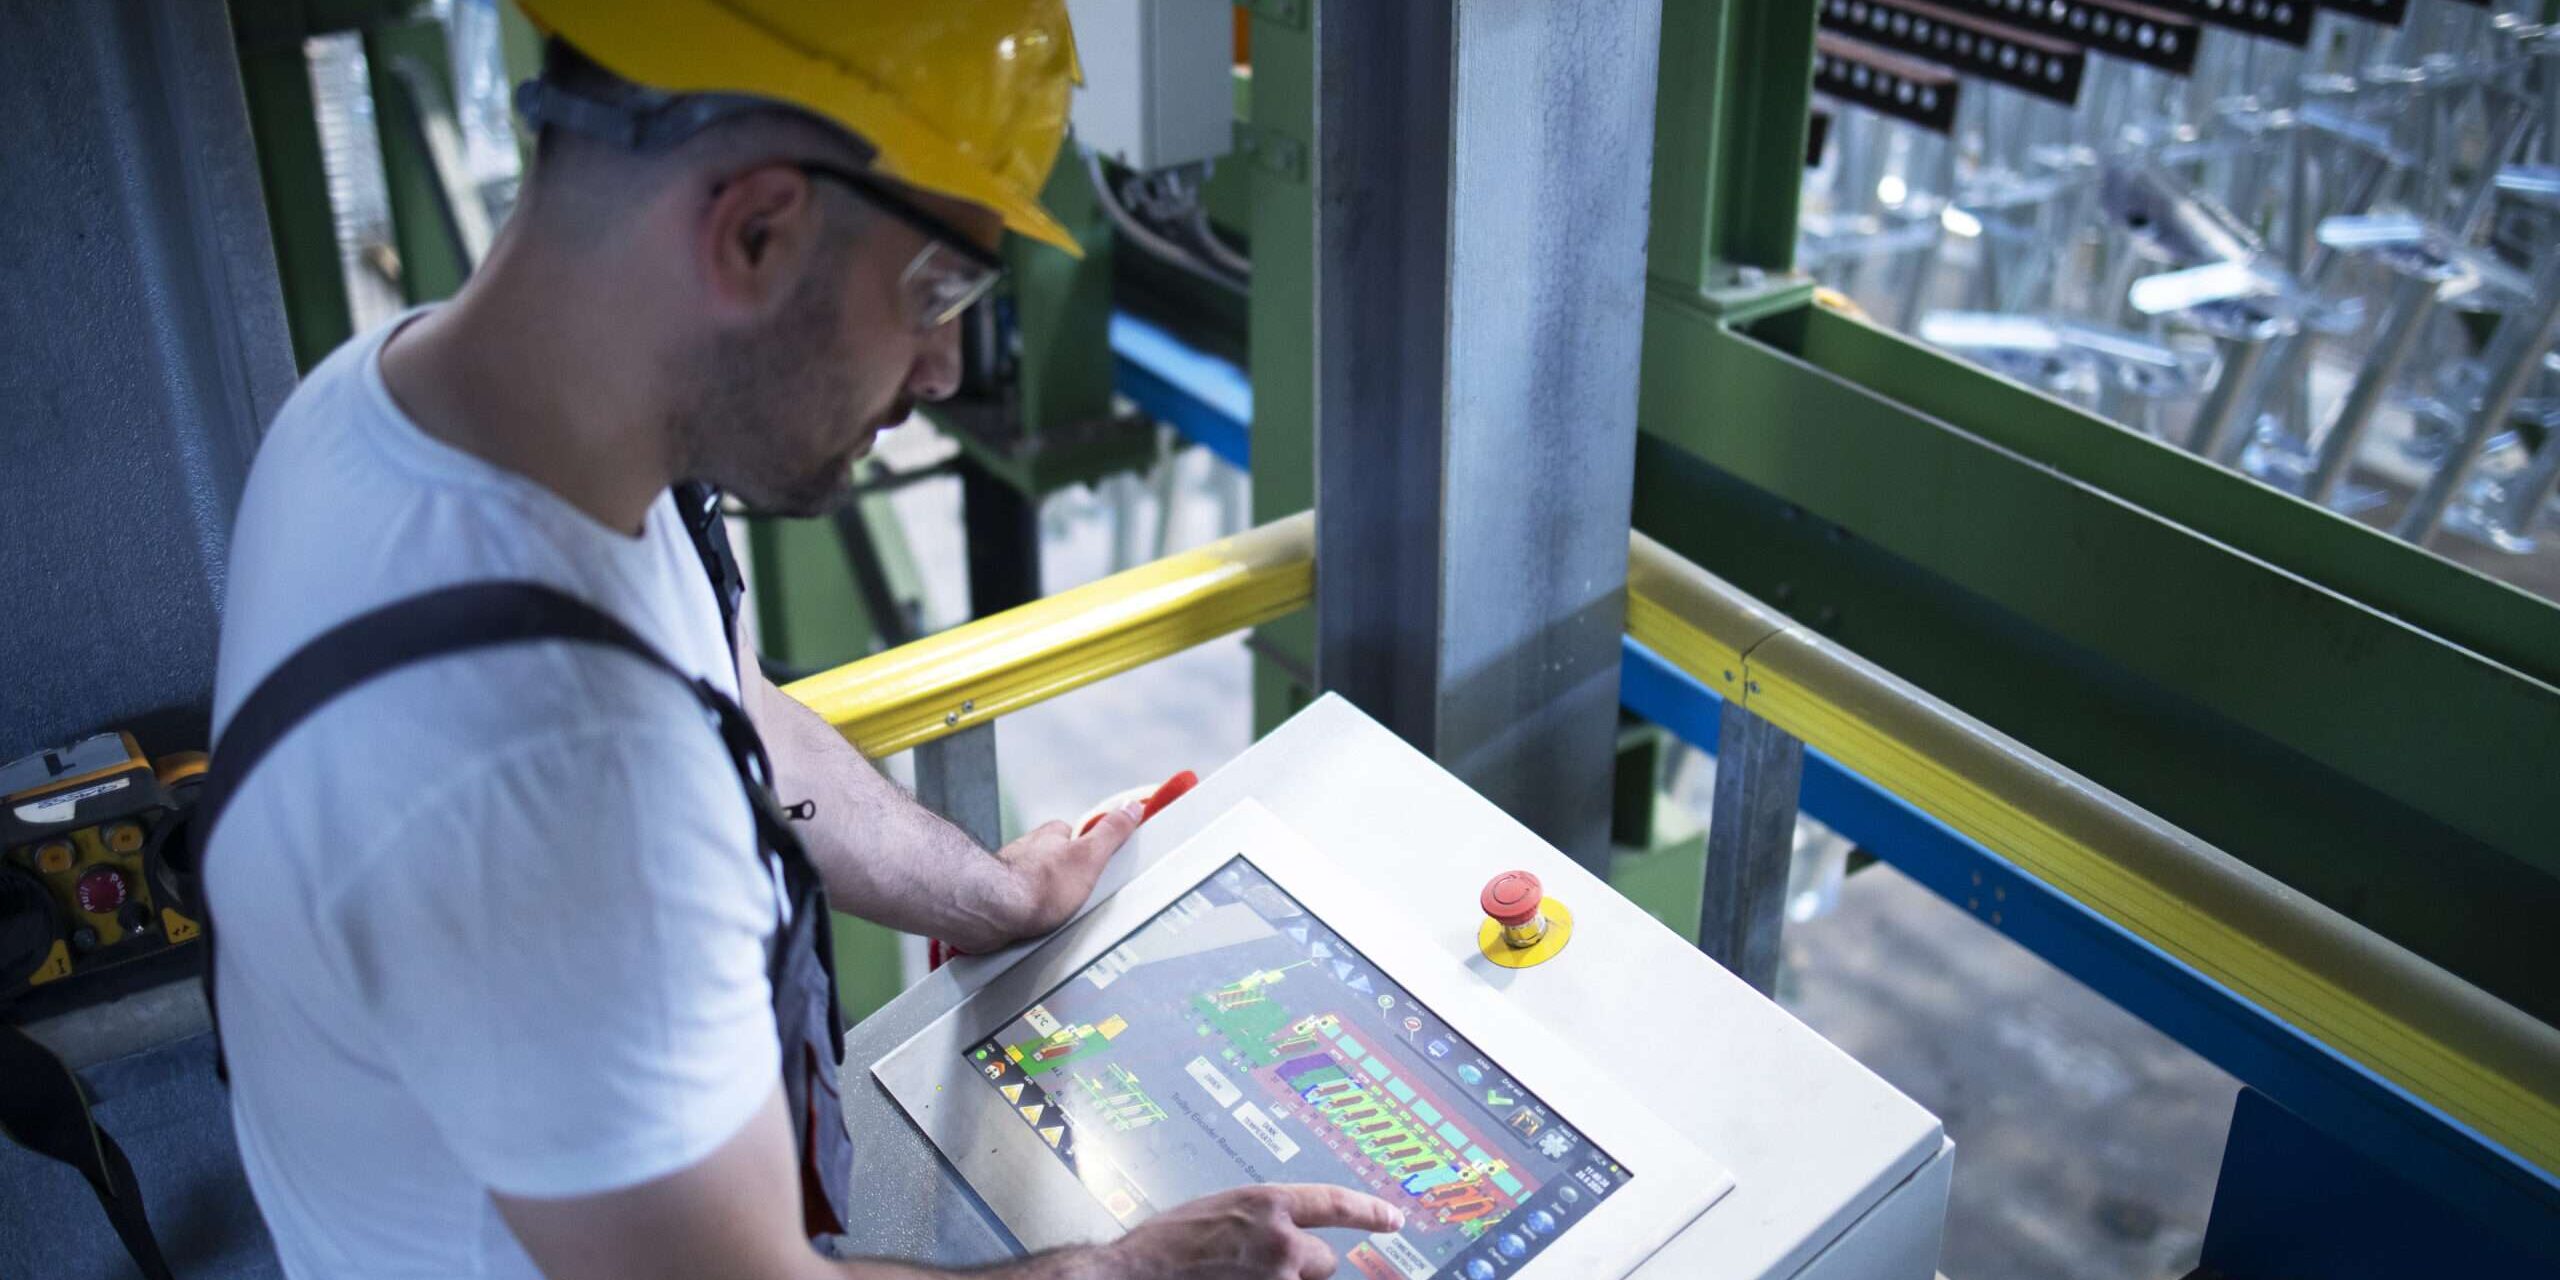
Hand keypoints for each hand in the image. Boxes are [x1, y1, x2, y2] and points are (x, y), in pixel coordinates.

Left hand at [974, 801, 1144, 950]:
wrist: (992, 911)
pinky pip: (1020, 906)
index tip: (1099, 867)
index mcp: (1051, 835)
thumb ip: (1111, 831)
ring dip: (1046, 898)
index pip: (1079, 836)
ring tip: (1058, 916)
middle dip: (1067, 880)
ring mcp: (1011, 874)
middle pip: (1057, 862)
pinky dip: (1028, 914)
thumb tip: (1130, 810)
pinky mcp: (999, 899)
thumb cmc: (1035, 886)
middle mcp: (1029, 850)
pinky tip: (1036, 926)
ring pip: (1036, 884)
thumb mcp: (1090, 855)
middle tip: (1079, 899)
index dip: (1092, 853)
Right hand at [1103, 1185, 1405, 1279]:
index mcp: (1266, 1204)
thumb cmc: (1162, 1248)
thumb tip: (1281, 1232)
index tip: (1393, 1218)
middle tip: (1260, 1270)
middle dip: (1302, 1267)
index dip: (1369, 1211)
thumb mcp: (1216, 1212)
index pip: (1335, 1203)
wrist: (1129, 1276)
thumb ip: (1256, 1219)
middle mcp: (1280, 1241)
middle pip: (1323, 1261)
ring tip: (1236, 1276)